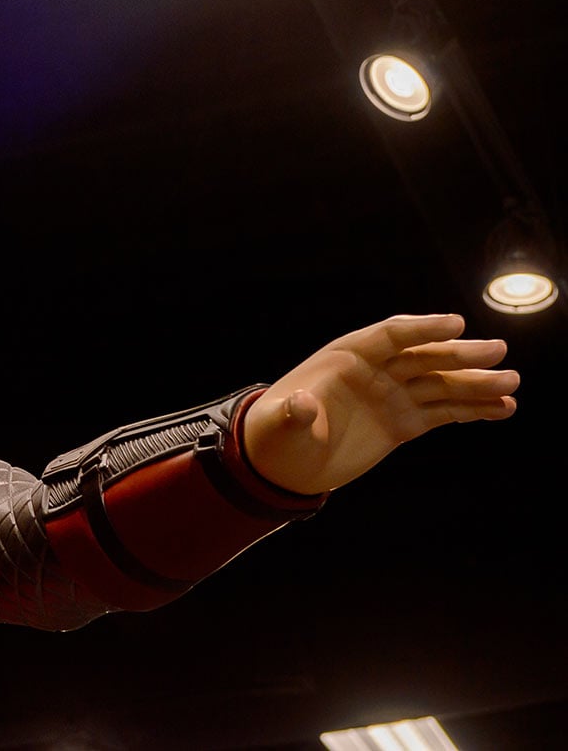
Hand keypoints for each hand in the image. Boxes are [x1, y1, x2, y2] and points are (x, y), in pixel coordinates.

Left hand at [241, 314, 517, 494]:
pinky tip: (503, 409)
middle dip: (460, 354)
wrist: (283, 463)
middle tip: (498, 352)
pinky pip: (444, 411)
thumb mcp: (281, 424)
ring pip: (441, 384)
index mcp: (345, 357)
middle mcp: (374, 371)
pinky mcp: (404, 422)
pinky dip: (473, 410)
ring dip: (476, 383)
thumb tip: (302, 405)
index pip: (390, 335)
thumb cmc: (275, 435)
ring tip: (511, 385)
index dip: (422, 328)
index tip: (456, 324)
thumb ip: (294, 413)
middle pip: (423, 356)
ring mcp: (392, 395)